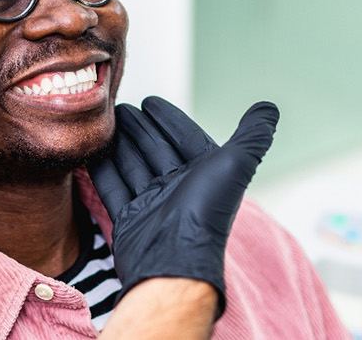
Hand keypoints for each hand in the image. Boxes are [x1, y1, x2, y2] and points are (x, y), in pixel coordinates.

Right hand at [89, 97, 277, 318]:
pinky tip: (93, 152)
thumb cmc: (205, 213)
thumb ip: (253, 136)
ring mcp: (152, 204)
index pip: (184, 137)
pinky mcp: (128, 219)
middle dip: (139, 127)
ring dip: (120, 143)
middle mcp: (179, 188)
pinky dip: (103, 169)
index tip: (150, 100)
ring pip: (133, 165)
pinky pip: (113, 187)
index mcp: (204, 175)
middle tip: (119, 107)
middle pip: (155, 149)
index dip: (169, 118)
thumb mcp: (234, 165)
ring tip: (105, 124)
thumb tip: (269, 107)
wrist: (173, 262)